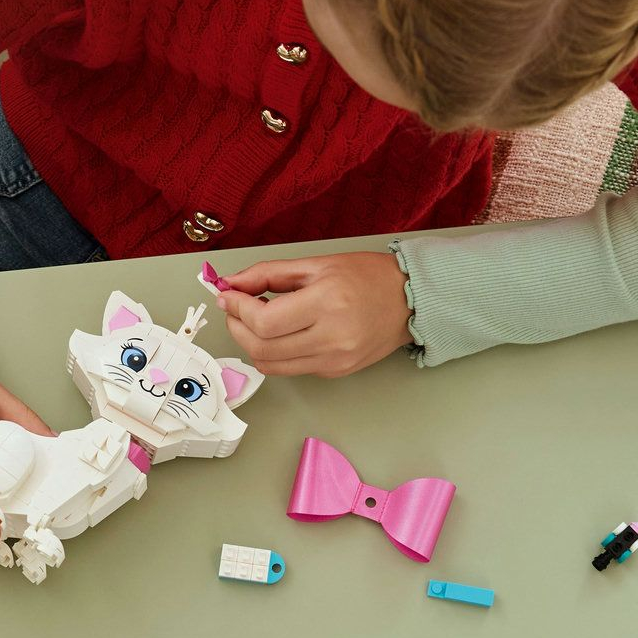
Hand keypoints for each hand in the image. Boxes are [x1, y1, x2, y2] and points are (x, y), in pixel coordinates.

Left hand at [217, 251, 412, 377]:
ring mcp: (333, 361)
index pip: (264, 321)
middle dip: (237, 328)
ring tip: (254, 321)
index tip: (227, 295)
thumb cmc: (367, 276)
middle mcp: (331, 338)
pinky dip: (274, 352)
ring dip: (251, 344)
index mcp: (326, 304)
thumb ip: (268, 274)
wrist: (410, 301)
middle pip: (262, 348)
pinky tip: (279, 332)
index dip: (237, 310)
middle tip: (234, 309)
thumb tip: (231, 284)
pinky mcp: (335, 373)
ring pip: (271, 365)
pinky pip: (290, 368)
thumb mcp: (316, 264)